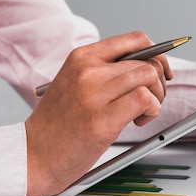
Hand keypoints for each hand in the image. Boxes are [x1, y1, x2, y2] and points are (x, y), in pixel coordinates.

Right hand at [24, 31, 171, 195]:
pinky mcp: (102, 119)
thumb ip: (106, 72)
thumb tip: (150, 67)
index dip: (158, 54)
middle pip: (147, 60)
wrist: (32, 155)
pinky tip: (137, 122)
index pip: (135, 40)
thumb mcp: (75, 84)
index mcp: (82, 57)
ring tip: (141, 114)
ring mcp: (94, 93)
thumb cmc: (58, 125)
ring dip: (157, 97)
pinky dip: (151, 111)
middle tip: (152, 101)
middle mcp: (87, 69)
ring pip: (149, 76)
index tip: (162, 71)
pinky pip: (145, 100)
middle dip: (160, 82)